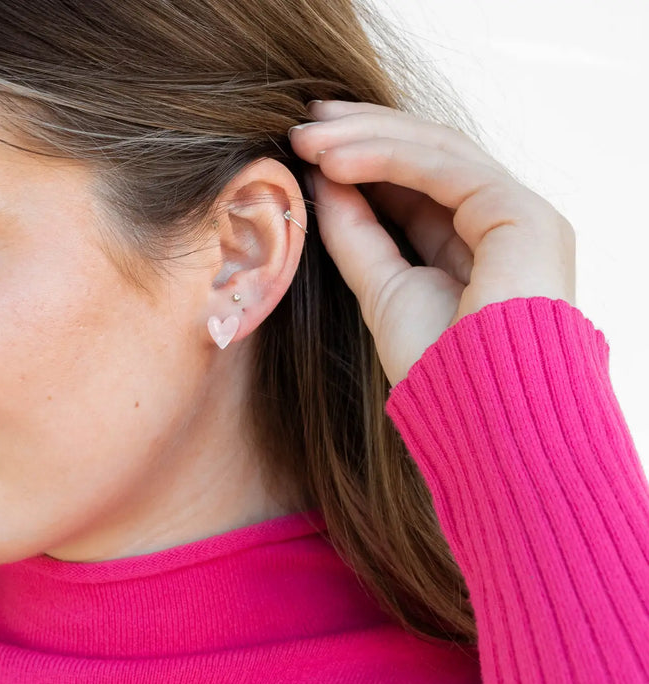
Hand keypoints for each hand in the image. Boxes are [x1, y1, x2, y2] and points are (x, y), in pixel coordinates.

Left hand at [288, 100, 575, 386]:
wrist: (481, 419)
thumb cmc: (438, 370)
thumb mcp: (383, 289)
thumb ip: (358, 235)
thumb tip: (322, 181)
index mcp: (479, 243)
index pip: (420, 182)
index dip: (366, 156)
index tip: (311, 144)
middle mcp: (504, 223)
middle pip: (429, 155)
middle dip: (364, 133)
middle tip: (304, 120)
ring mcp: (521, 216)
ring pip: (436, 152)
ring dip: (366, 138)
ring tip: (306, 137)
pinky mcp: (524, 216)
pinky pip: (445, 170)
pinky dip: (386, 158)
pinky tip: (333, 159)